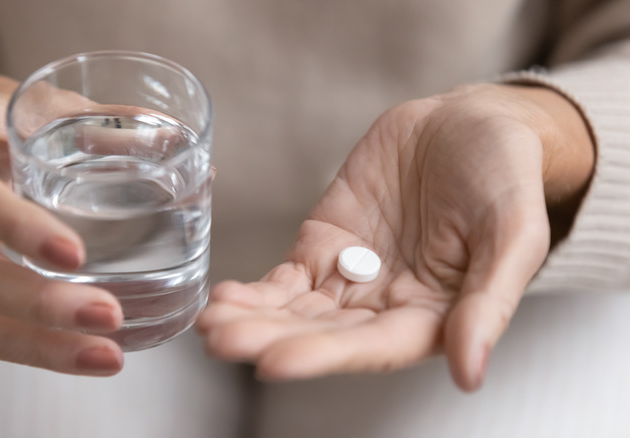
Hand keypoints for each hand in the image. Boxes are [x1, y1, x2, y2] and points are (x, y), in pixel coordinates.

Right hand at [0, 63, 124, 374]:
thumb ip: (100, 119)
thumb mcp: (36, 102)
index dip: (16, 227)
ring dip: (42, 347)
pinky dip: (36, 351)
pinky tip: (87, 355)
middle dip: (41, 305)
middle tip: (109, 315)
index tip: (75, 253)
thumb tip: (175, 137)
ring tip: (108, 356)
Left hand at [197, 84, 593, 390]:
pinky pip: (284, 277)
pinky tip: (222, 298)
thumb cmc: (504, 177)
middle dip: (271, 339)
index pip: (374, 347)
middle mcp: (384, 307)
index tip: (274, 362)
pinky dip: (254, 290)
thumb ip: (490, 301)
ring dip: (252, 320)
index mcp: (433, 315)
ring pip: (295, 310)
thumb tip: (470, 372)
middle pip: (322, 334)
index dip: (325, 356)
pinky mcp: (323, 245)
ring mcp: (350, 276)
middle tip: (223, 341)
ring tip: (209, 324)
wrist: (468, 124)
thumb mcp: (513, 232)